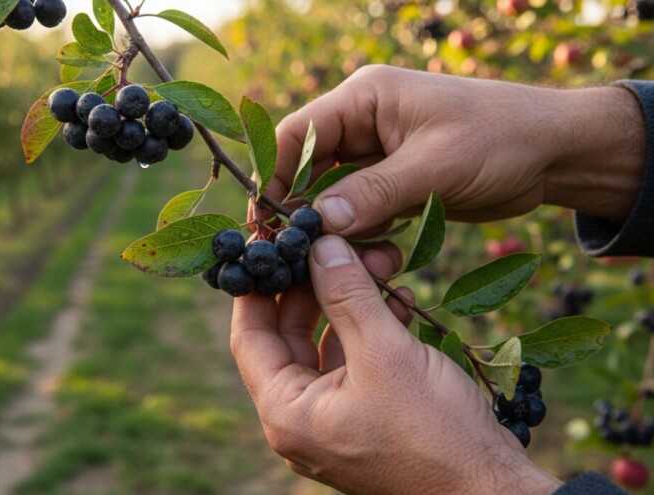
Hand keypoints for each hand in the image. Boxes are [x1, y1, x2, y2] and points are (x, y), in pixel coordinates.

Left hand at [230, 235, 561, 493]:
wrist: (491, 491)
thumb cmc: (435, 431)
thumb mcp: (386, 351)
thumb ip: (347, 293)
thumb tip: (318, 243)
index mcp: (287, 412)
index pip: (250, 336)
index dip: (255, 285)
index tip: (267, 242)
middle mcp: (301, 420)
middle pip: (287, 337)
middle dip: (313, 287)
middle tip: (331, 245)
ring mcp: (333, 421)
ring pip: (325, 346)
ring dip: (349, 304)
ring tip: (377, 265)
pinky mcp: (365, 418)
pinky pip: (354, 363)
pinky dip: (371, 330)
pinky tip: (399, 302)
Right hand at [269, 66, 644, 235]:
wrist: (555, 153)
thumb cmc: (500, 139)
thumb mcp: (435, 165)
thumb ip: (374, 193)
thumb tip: (318, 225)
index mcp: (366, 99)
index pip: (300, 133)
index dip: (276, 175)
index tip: (267, 220)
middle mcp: (364, 124)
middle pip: (309, 166)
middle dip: (300, 208)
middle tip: (287, 253)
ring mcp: (379, 155)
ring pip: (333, 194)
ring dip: (331, 227)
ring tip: (327, 262)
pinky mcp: (395, 182)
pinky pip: (360, 210)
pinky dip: (358, 233)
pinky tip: (361, 257)